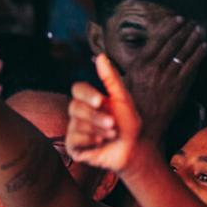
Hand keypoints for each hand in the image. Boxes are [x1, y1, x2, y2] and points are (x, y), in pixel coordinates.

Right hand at [66, 54, 142, 173]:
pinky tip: (99, 143)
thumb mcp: (122, 99)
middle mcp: (79, 113)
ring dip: (98, 130)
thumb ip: (110, 78)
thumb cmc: (128, 125)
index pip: (77, 89)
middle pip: (75, 107)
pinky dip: (90, 140)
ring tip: (111, 134)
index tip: (100, 101)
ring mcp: (75, 130)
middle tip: (113, 123)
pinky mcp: (73, 146)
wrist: (132, 149)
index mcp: (89, 100)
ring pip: (77, 124)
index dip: (87, 94)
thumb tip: (100, 56)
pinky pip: (74, 139)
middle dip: (96, 116)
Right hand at [123, 17, 206, 141]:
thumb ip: (112, 70)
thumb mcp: (117, 86)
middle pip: (174, 43)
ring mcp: (169, 78)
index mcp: (139, 65)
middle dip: (185, 30)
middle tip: (191, 23)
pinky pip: (192, 66)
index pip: (158, 39)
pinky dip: (199, 54)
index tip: (176, 19)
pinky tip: (204, 47)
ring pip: (185, 52)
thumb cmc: (126, 108)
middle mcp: (155, 69)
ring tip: (199, 31)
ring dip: (194, 39)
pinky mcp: (180, 88)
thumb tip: (97, 57)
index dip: (169, 27)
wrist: (141, 131)